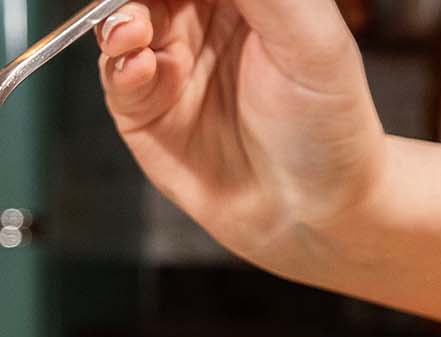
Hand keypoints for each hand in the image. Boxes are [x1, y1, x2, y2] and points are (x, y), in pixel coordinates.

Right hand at [98, 0, 386, 279]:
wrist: (306, 211)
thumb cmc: (326, 126)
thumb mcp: (310, 39)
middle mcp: (202, 20)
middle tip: (137, 4)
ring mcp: (169, 62)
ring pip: (121, 22)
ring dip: (118, 21)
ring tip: (131, 32)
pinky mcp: (141, 108)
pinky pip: (114, 74)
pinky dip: (118, 66)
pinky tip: (139, 67)